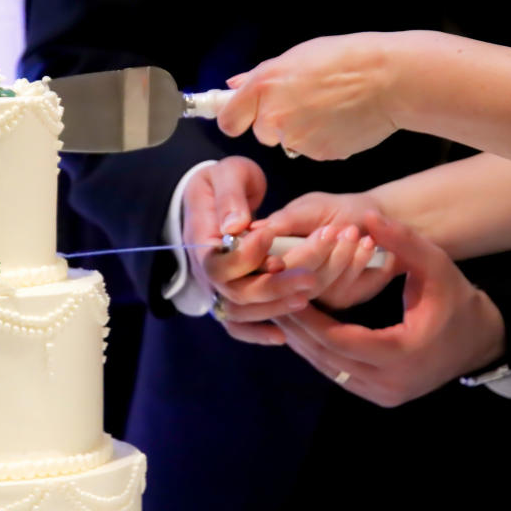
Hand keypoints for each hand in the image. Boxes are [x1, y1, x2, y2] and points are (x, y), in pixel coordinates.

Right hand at [182, 157, 316, 344]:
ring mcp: (218, 285)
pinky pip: (240, 325)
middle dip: (273, 288)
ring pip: (240, 313)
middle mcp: (206, 270)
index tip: (270, 235)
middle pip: (234, 294)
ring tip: (308, 293)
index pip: (218, 264)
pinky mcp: (233, 293)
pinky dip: (258, 333)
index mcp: (201, 241)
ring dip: (274, 308)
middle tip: (310, 276)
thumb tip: (237, 227)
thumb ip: (230, 197)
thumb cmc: (223, 180)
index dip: (246, 257)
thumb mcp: (226, 174)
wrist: (216, 193)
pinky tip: (283, 335)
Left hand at [217, 32, 398, 159]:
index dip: (236, 119)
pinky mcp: (317, 155)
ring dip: (300, 131)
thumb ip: (259, 76)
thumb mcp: (296, 56)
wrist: (389, 79)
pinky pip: (311, 150)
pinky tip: (339, 120)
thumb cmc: (346, 60)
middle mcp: (273, 116)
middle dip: (276, 121)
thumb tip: (233, 86)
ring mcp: (295, 139)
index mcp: (263, 86)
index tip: (241, 118)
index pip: (228, 120)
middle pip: (260, 132)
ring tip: (327, 107)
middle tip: (304, 101)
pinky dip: (321, 139)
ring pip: (287, 142)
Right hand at [260, 191, 398, 308]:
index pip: (256, 265)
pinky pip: (340, 290)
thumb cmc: (337, 210)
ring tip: (352, 232)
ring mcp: (311, 291)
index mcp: (270, 251)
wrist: (376, 220)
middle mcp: (285, 277)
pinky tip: (367, 245)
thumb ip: (283, 220)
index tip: (287, 247)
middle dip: (313, 253)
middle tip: (332, 230)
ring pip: (314, 285)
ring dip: (338, 257)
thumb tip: (254, 231)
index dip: (267, 259)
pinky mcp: (337, 299)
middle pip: (284, 281)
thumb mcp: (310, 208)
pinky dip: (356, 264)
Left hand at [274, 211, 504, 407]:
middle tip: (268, 299)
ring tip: (277, 308)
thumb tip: (367, 216)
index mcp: (403, 354)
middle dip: (296, 328)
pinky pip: (338, 373)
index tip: (286, 292)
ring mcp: (383, 395)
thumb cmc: (457, 300)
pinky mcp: (378, 396)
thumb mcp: (436, 265)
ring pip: (327, 368)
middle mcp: (390, 384)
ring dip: (301, 340)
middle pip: (327, 357)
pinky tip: (300, 325)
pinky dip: (318, 350)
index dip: (309, 317)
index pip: (340, 339)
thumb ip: (403, 241)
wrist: (480, 342)